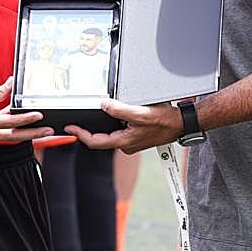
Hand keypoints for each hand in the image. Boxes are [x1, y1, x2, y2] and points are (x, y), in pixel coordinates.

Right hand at [0, 77, 54, 142]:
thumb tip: (11, 85)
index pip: (9, 122)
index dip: (25, 119)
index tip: (39, 115)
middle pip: (14, 137)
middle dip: (33, 134)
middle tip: (49, 130)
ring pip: (10, 136)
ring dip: (25, 132)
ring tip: (42, 127)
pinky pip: (2, 133)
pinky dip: (13, 127)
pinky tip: (20, 119)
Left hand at [66, 99, 181, 153]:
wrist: (180, 124)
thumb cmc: (165, 121)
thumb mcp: (140, 113)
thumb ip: (120, 110)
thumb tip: (104, 105)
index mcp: (124, 141)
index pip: (96, 141)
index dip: (81, 134)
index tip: (71, 128)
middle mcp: (126, 144)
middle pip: (100, 140)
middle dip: (87, 132)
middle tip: (76, 124)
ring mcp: (131, 142)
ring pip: (110, 135)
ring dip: (100, 127)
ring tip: (92, 118)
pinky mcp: (136, 137)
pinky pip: (119, 132)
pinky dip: (112, 125)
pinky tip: (112, 116)